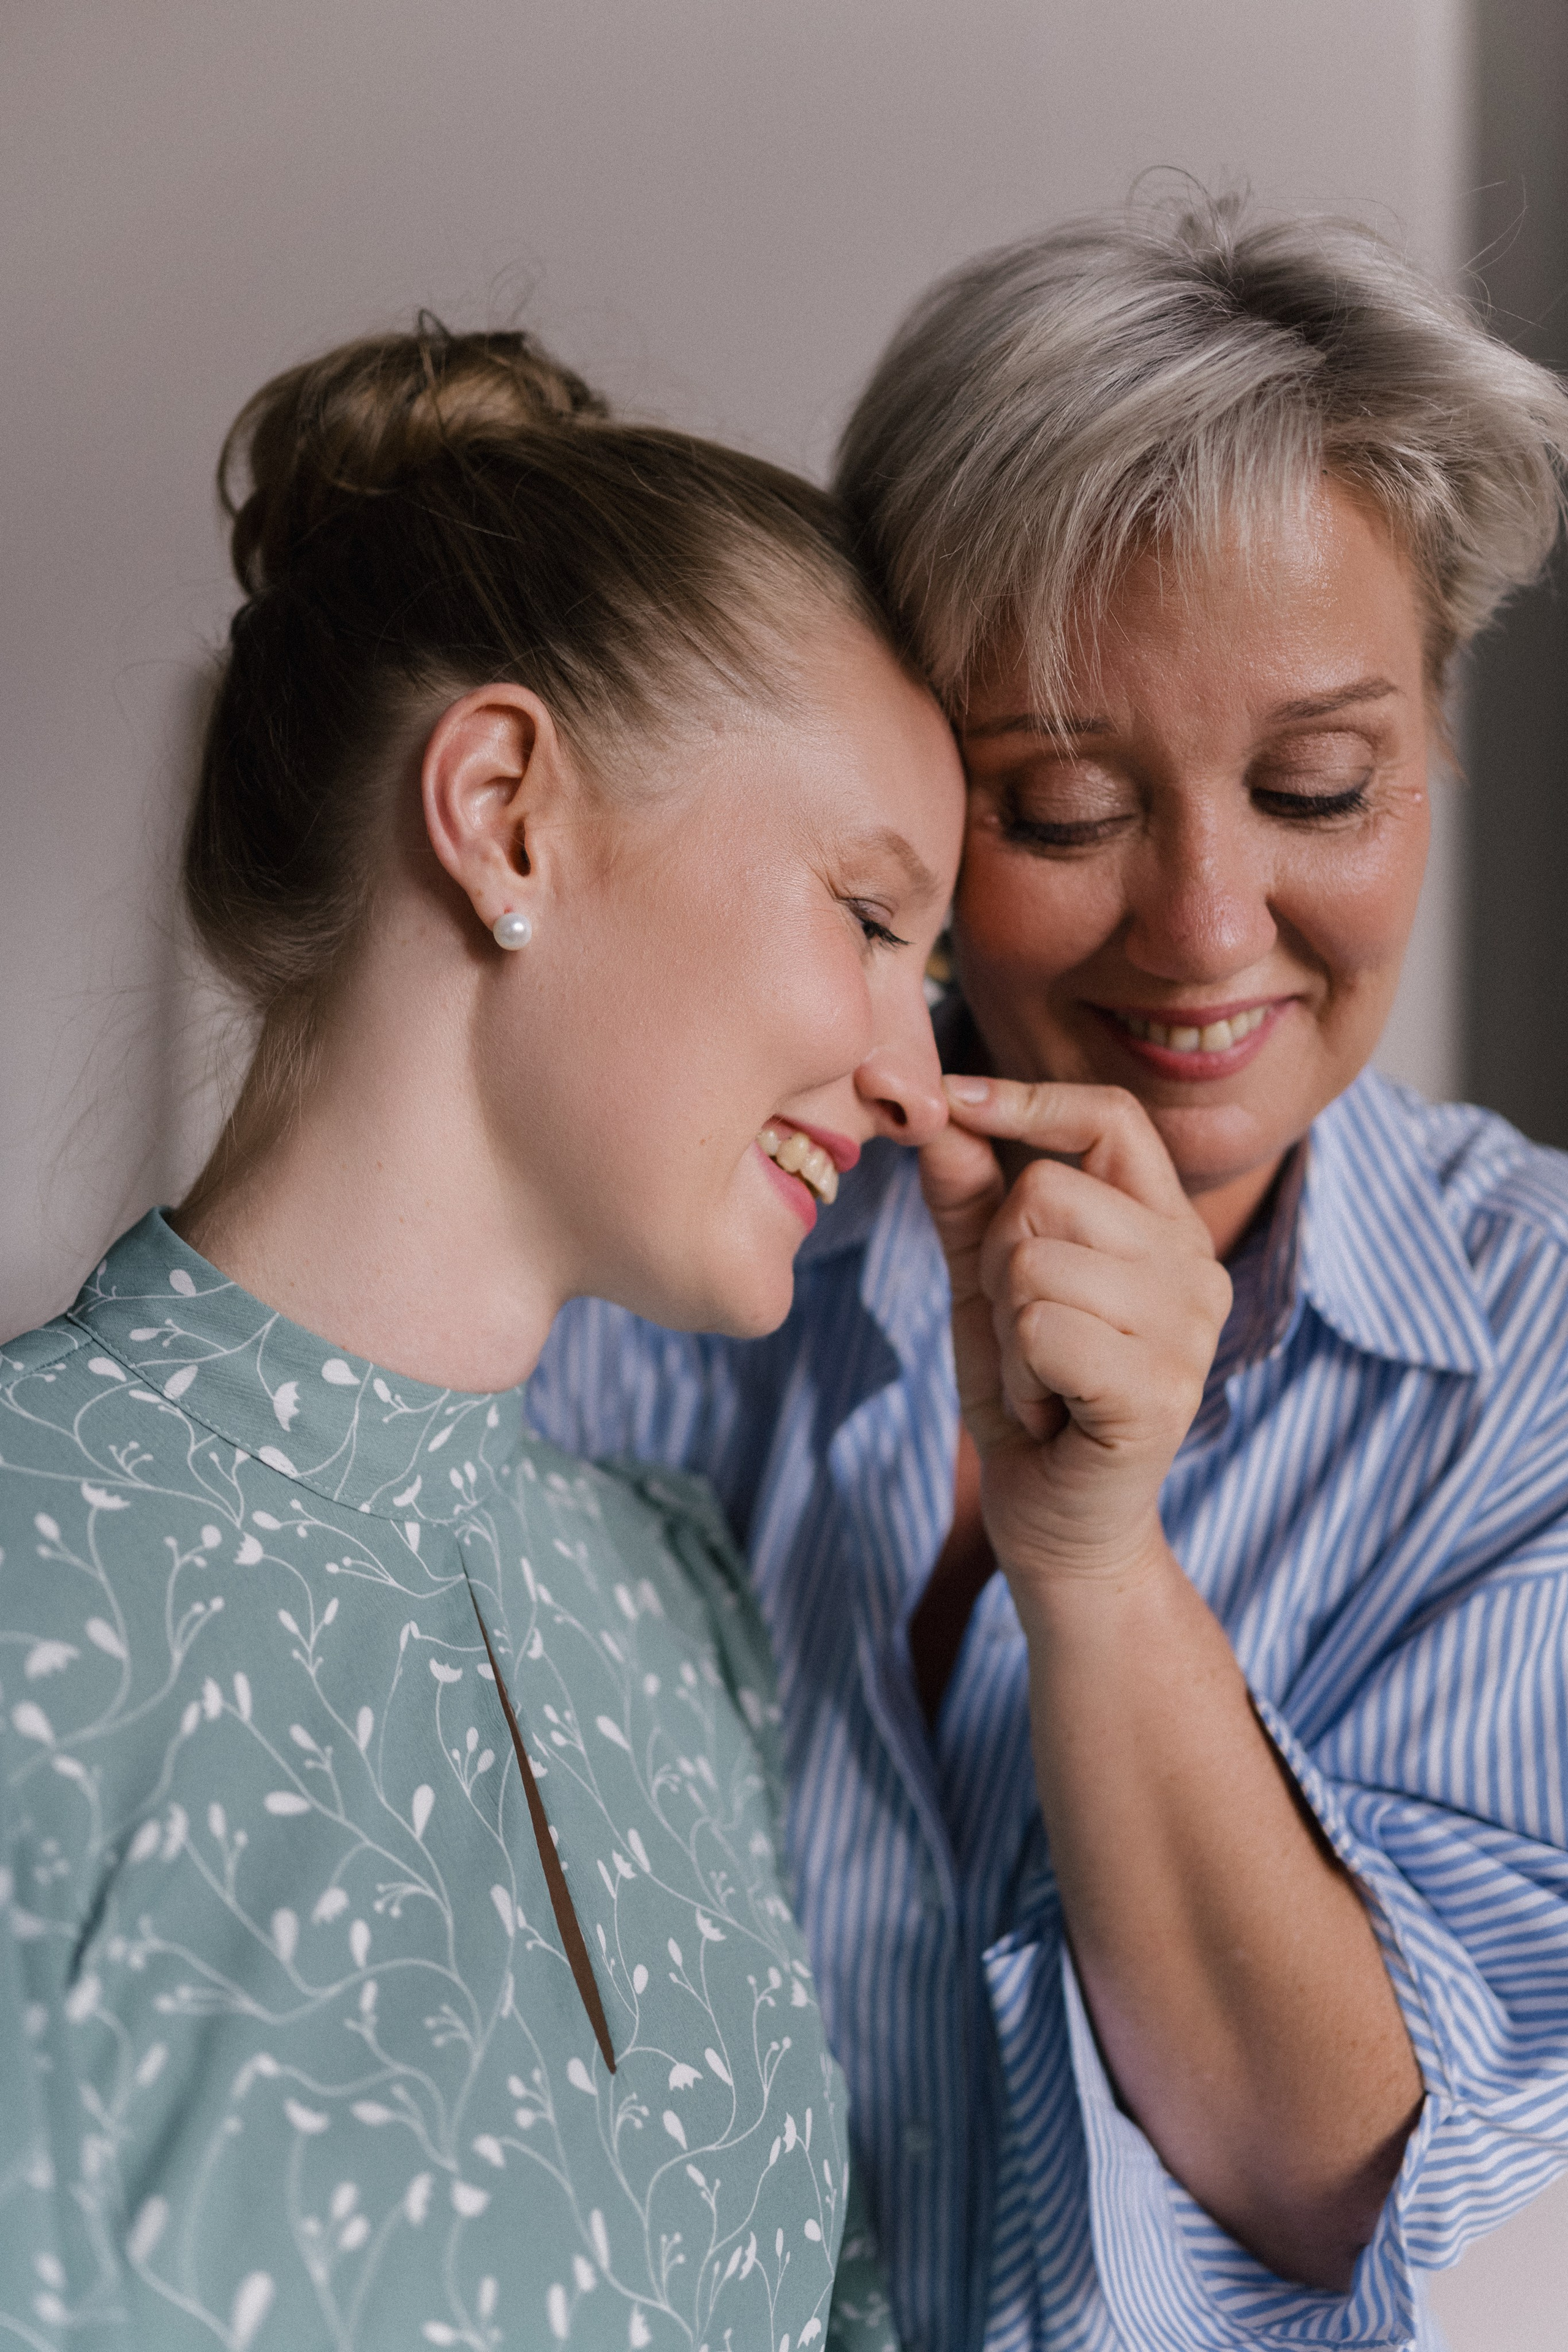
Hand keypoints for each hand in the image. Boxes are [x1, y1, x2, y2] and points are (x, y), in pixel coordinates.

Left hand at [920, 1077, 1230, 1592]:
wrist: (1056, 1523)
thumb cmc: (1029, 1396)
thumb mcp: (987, 1283)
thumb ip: (969, 1197)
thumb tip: (936, 1108)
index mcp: (1166, 1226)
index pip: (1111, 1116)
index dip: (1028, 1102)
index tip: (952, 1102)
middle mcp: (1196, 1266)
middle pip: (1044, 1191)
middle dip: (997, 1264)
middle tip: (1025, 1337)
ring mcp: (1189, 1329)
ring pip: (1034, 1261)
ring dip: (1006, 1332)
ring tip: (1040, 1378)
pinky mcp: (1162, 1388)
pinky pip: (1041, 1328)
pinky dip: (1018, 1375)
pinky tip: (1050, 1412)